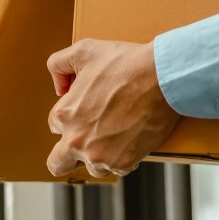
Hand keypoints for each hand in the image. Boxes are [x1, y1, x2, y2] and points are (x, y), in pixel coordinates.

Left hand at [46, 38, 180, 177]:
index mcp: (64, 115)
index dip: (71, 116)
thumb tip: (59, 86)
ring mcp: (101, 155)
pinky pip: (118, 169)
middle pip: (58, 163)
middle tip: (86, 141)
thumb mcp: (84, 50)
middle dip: (67, 155)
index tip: (88, 110)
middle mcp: (77, 140)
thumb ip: (58, 64)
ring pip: (92, 167)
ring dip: (100, 155)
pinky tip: (132, 138)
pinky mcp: (125, 162)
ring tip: (116, 135)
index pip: (55, 125)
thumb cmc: (127, 62)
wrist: (163, 76)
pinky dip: (124, 157)